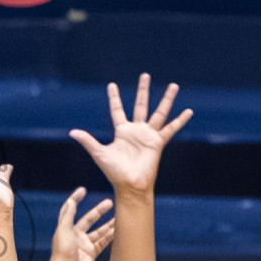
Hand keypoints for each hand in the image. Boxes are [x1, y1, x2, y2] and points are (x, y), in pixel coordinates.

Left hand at [48, 187, 114, 260]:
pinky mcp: (92, 253)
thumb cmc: (62, 251)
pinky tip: (118, 230)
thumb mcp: (63, 230)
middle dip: (99, 211)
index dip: (75, 199)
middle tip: (110, 202)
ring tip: (119, 217)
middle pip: (89, 219)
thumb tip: (71, 201)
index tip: (83, 190)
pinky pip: (103, 242)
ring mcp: (85, 244)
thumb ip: (68, 215)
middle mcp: (76, 235)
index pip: (71, 210)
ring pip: (99, 231)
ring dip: (108, 224)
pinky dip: (110, 236)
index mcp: (67, 228)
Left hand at [69, 73, 191, 193]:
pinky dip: (180, 121)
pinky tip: (188, 111)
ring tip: (174, 85)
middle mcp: (136, 130)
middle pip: (140, 105)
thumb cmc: (114, 172)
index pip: (117, 110)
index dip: (114, 97)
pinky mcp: (158, 142)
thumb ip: (88, 141)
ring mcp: (148, 135)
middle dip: (143, 90)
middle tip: (145, 75)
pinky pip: (171, 129)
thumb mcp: (99, 153)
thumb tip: (72, 132)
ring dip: (166, 99)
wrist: (130, 185)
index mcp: (122, 131)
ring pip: (159, 112)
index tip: (112, 84)